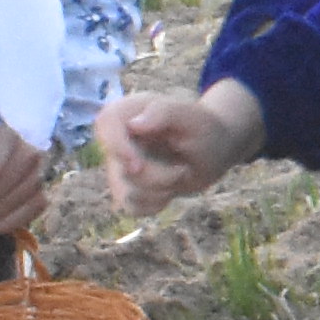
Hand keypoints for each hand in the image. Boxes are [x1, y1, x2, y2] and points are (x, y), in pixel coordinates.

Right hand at [95, 80, 263, 214]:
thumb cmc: (203, 129)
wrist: (214, 152)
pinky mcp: (128, 188)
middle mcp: (120, 139)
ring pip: (126, 193)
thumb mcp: (192, 116)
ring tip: (179, 175)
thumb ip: (164, 112)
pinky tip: (170, 190)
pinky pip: (132, 207)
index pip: (106, 123)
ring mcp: (121, 165)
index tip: (137, 164)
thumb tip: (134, 125)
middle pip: (120, 168)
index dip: (116, 146)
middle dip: (156, 177)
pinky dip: (156, 204)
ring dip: (161, 191)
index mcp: (130, 112)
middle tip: (183, 169)